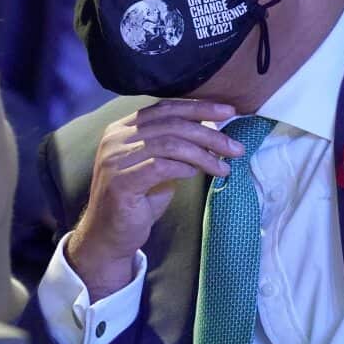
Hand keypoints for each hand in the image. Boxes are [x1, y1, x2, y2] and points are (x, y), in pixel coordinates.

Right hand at [67, 100, 241, 300]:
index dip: (198, 107)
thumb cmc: (137, 202)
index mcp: (122, 129)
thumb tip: (212, 132)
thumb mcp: (157, 167)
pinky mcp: (121, 182)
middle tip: (235, 147)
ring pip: (170, 143)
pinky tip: (200, 173)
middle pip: (171, 124)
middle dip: (209, 133)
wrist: (109, 236)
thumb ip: (174, 147)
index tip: (228, 111)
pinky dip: (186, 167)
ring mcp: (115, 159)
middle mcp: (115, 139)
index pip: (164, 108)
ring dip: (204, 154)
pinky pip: (162, 166)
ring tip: (225, 166)